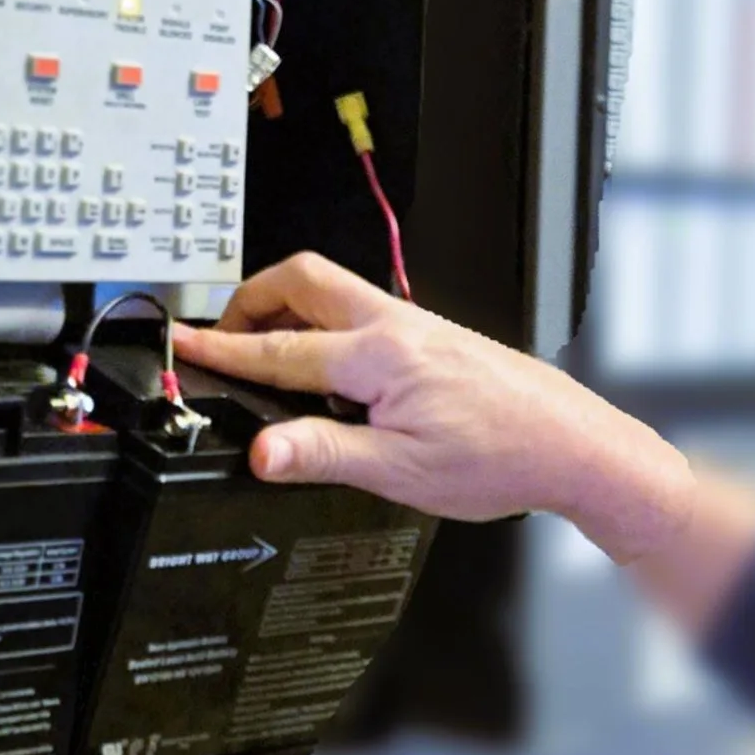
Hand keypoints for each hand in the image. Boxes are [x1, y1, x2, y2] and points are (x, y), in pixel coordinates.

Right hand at [171, 253, 695, 561]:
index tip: (183, 343)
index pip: (277, 349)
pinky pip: (359, 312)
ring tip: (263, 350)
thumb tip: (262, 452)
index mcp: (378, 356)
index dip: (222, 347)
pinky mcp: (428, 336)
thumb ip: (322, 456)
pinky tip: (325, 370)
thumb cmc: (502, 456)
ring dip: (287, 310)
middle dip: (250, 300)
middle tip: (221, 334)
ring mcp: (413, 325)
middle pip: (301, 281)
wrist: (571, 444)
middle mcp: (394, 326)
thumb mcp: (399, 472)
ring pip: (331, 291)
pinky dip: (322, 327)